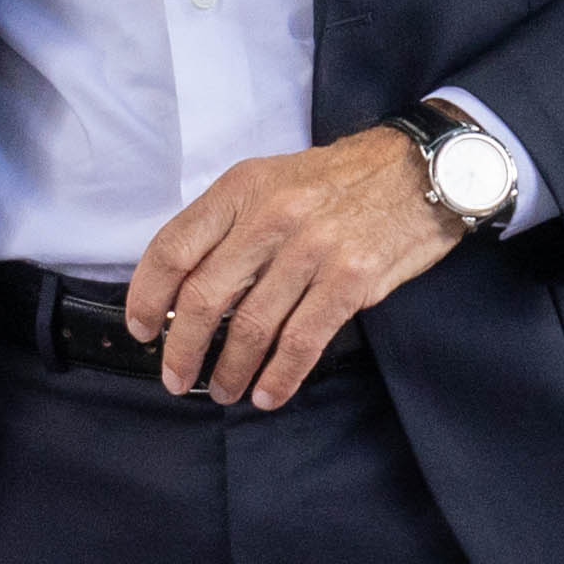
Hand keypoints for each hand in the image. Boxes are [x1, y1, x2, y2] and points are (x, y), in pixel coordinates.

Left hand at [126, 124, 449, 408]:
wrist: (422, 170)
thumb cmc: (341, 181)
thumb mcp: (273, 180)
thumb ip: (230, 225)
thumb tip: (190, 288)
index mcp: (242, 189)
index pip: (173, 248)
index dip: (147, 297)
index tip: (141, 329)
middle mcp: (272, 217)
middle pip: (205, 297)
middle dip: (182, 349)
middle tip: (175, 377)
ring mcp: (312, 249)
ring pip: (252, 327)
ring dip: (231, 371)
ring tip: (224, 390)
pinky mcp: (351, 280)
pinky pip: (302, 341)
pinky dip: (280, 377)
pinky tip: (268, 393)